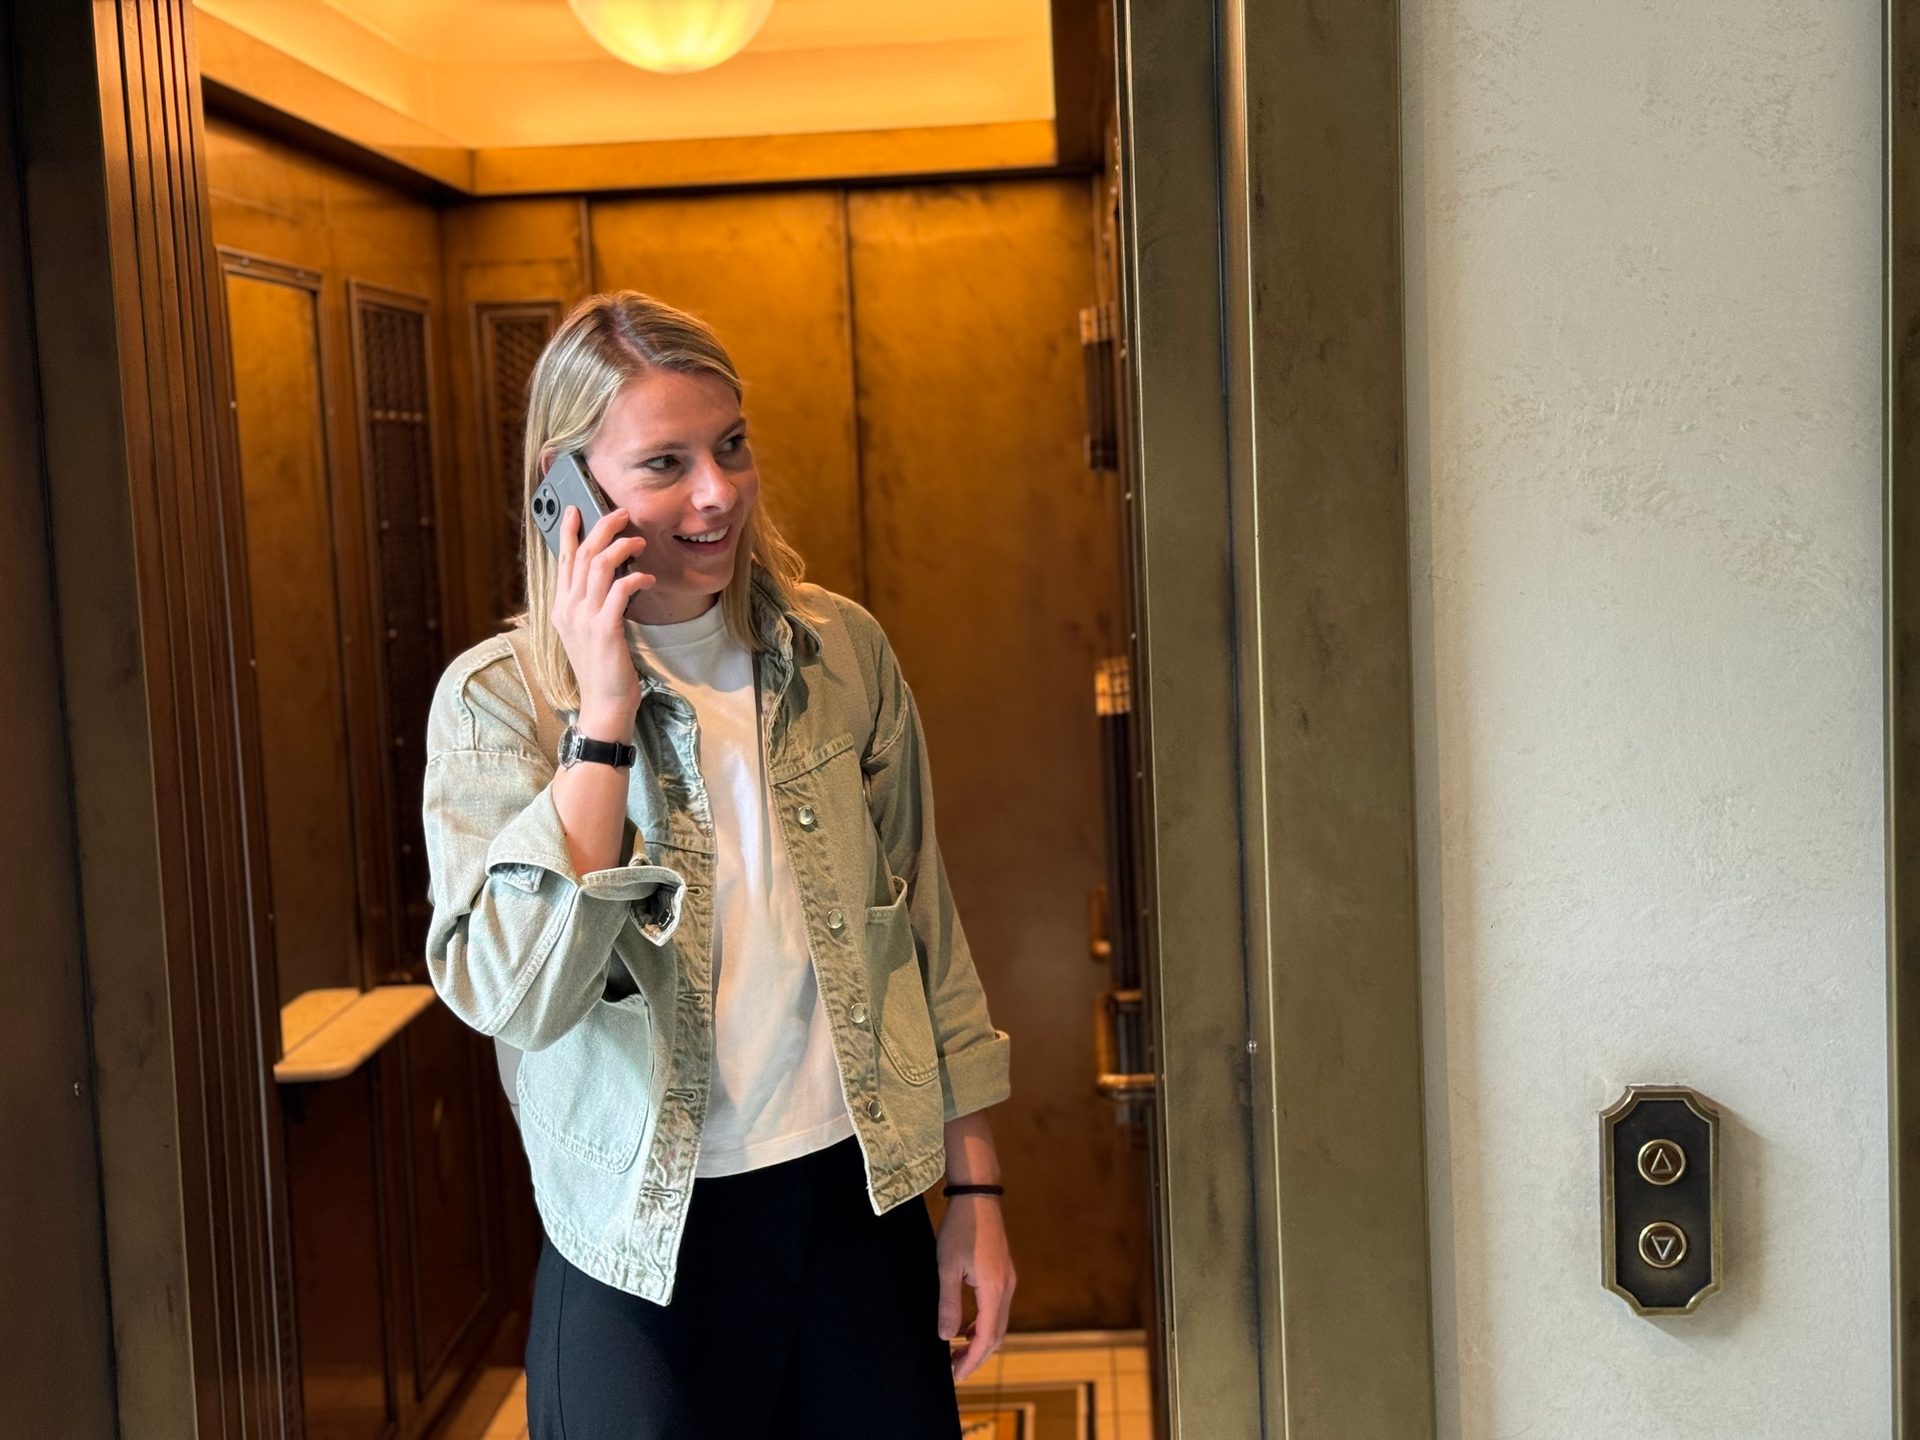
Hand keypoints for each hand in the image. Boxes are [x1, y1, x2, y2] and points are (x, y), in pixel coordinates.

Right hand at [550, 504, 652, 725]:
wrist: (604, 704)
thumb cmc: (603, 668)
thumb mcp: (590, 631)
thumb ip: (593, 604)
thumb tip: (610, 575)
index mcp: (562, 608)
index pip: (563, 561)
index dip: (569, 532)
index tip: (576, 509)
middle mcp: (568, 609)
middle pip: (582, 554)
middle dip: (602, 527)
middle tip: (623, 514)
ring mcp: (584, 619)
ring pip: (599, 565)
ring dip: (623, 547)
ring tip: (640, 543)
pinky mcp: (604, 629)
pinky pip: (619, 590)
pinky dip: (636, 578)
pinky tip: (649, 579)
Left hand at [936, 1194, 1014, 1383]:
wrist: (978, 1196)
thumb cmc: (960, 1228)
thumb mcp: (947, 1267)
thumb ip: (949, 1304)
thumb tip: (947, 1337)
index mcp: (995, 1290)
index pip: (986, 1338)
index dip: (971, 1360)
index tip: (955, 1376)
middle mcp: (1007, 1288)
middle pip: (997, 1336)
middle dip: (976, 1356)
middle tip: (954, 1370)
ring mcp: (1009, 1280)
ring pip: (999, 1323)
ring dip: (980, 1341)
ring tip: (957, 1353)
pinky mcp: (1004, 1273)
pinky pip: (998, 1309)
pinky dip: (984, 1324)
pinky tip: (967, 1327)